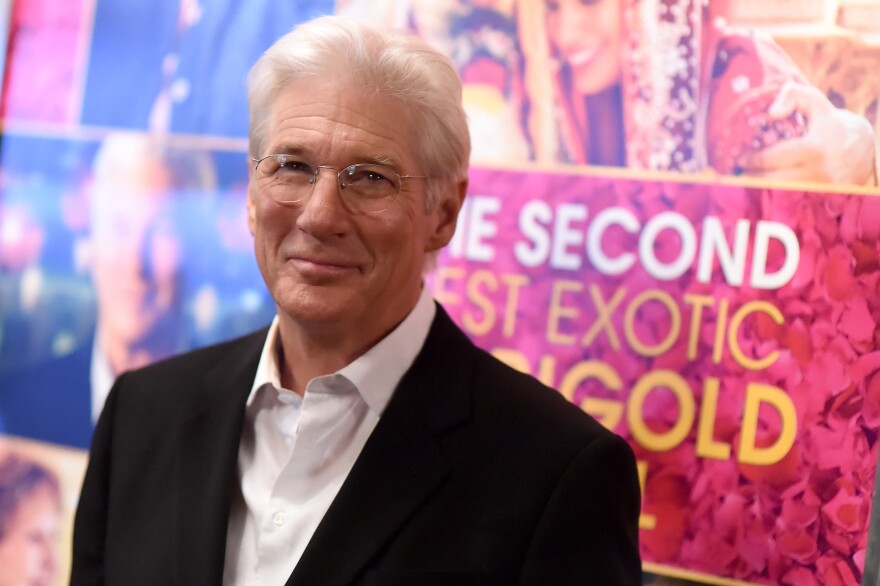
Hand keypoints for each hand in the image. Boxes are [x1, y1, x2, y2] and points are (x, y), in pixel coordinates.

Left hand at [740, 82, 876, 185]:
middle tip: (738, 173)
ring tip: (747, 180)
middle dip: (751, 177)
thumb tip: (771, 113)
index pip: (774, 158)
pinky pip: (791, 198)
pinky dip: (774, 193)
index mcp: (815, 147)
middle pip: (773, 180)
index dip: (753, 160)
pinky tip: (764, 186)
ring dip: (760, 188)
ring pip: (780, 193)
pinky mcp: (821, 197)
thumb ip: (792, 95)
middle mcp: (819, 170)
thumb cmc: (828, 122)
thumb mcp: (815, 102)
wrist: (858, 147)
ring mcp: (820, 187)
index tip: (740, 160)